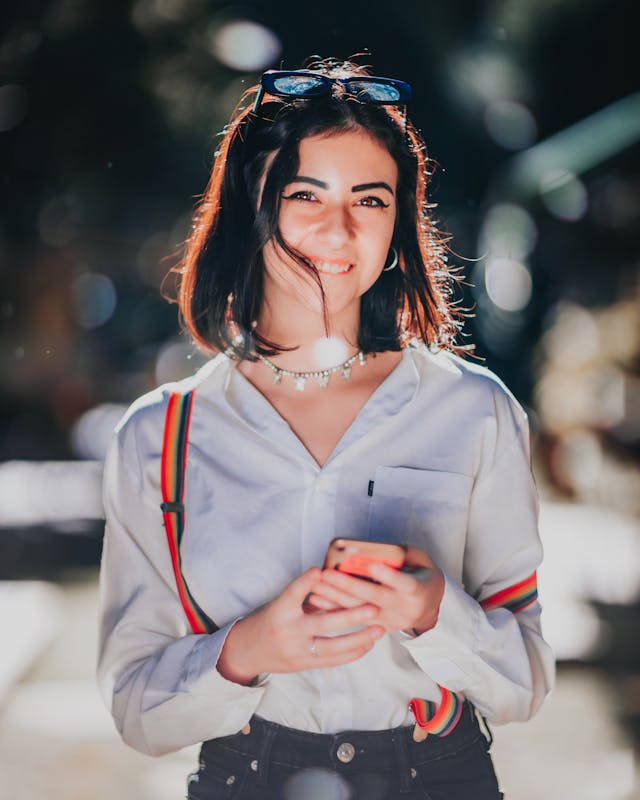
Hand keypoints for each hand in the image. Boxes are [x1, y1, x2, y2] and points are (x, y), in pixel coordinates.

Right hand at [216, 568, 385, 684]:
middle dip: (350, 616)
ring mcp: (297, 650)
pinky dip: (352, 653)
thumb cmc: (271, 621)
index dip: (305, 582)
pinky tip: (368, 644)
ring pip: (332, 647)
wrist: (249, 651)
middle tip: (373, 607)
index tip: (319, 570)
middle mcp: (288, 630)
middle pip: (322, 623)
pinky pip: (332, 660)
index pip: (293, 593)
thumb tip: (334, 580)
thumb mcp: (282, 605)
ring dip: (359, 639)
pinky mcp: (304, 664)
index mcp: (280, 610)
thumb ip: (305, 596)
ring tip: (379, 629)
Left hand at [309, 546, 444, 635]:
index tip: (372, 565)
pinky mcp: (378, 627)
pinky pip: (354, 618)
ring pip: (360, 610)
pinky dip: (335, 608)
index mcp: (417, 591)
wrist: (428, 608)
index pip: (403, 583)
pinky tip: (318, 599)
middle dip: (349, 585)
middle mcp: (403, 608)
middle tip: (328, 573)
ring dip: (335, 597)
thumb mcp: (423, 561)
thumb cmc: (423, 577)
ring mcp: (390, 621)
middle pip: (374, 597)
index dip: (388, 576)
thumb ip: (405, 554)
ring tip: (317, 585)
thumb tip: (380, 547)